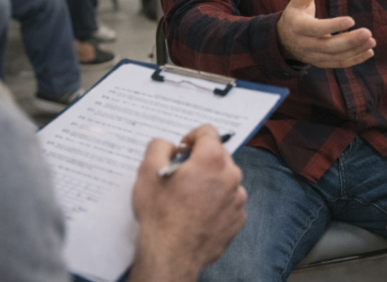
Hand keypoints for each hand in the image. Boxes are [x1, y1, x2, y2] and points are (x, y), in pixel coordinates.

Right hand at [129, 126, 246, 281]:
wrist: (171, 254)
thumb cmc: (160, 212)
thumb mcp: (147, 171)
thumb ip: (159, 146)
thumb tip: (172, 146)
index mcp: (212, 159)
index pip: (208, 132)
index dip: (192, 137)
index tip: (181, 151)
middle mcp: (231, 175)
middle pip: (219, 156)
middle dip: (201, 160)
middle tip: (182, 176)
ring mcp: (238, 199)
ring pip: (226, 179)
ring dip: (211, 182)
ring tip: (190, 198)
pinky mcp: (238, 218)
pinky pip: (229, 201)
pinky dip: (217, 203)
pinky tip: (199, 214)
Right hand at [276, 0, 374, 67]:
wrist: (283, 41)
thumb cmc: (294, 17)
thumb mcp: (297, 2)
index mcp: (299, 27)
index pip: (317, 29)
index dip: (334, 26)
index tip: (351, 20)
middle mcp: (306, 44)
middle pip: (329, 46)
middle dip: (350, 41)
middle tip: (368, 32)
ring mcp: (314, 56)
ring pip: (336, 57)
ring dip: (356, 51)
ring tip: (372, 41)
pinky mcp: (321, 63)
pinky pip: (339, 64)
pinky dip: (355, 60)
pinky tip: (369, 52)